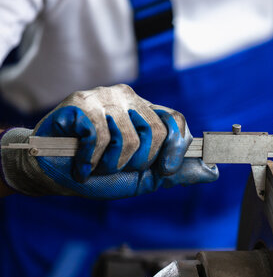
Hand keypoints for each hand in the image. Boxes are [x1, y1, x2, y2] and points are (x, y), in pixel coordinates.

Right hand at [0, 84, 217, 197]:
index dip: (177, 148)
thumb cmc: (102, 175)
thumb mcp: (145, 178)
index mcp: (147, 113)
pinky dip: (90, 160)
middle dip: (139, 162)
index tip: (165, 170)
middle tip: (117, 166)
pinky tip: (82, 162)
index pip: (176, 120)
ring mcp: (104, 97)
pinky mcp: (80, 102)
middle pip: (156, 131)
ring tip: (97, 164)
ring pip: (129, 137)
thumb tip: (213, 171)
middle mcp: (129, 99)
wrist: (55, 174)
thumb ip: (177, 173)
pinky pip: (100, 134)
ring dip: (111, 164)